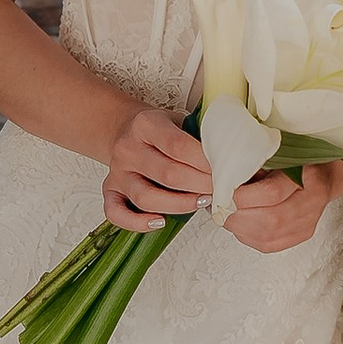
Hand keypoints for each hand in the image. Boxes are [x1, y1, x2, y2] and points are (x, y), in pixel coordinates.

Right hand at [103, 103, 213, 231]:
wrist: (126, 131)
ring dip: (179, 205)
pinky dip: (138, 222)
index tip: (224, 171)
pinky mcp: (109, 190)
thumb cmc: (161, 131)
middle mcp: (127, 148)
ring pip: (146, 197)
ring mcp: (117, 171)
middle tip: (220, 190)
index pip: (178, 145)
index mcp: (145, 124)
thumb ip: (199, 136)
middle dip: (199, 185)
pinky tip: (160, 221)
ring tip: (201, 202)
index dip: (204, 162)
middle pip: (166, 174)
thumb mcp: (180, 121)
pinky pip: (116, 213)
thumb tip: (233, 158)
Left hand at [222, 159, 342, 252]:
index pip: (272, 194)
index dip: (242, 196)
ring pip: (266, 237)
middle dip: (236, 215)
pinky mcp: (298, 237)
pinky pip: (267, 245)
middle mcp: (311, 206)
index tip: (224, 189)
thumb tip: (226, 174)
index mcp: (310, 179)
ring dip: (239, 227)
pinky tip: (241, 223)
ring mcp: (307, 225)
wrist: (323, 177)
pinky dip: (247, 235)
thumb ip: (258, 163)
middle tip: (219, 204)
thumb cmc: (300, 161)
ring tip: (227, 213)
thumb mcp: (282, 153)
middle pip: (268, 221)